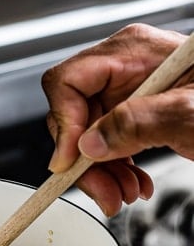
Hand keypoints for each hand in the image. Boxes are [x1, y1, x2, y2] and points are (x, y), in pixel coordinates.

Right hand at [41, 23, 193, 216]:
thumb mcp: (190, 114)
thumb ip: (137, 124)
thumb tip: (89, 144)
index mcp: (132, 52)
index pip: (69, 82)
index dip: (64, 124)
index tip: (71, 162)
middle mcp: (122, 69)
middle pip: (73, 116)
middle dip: (84, 160)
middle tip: (104, 191)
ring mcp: (125, 93)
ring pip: (86, 137)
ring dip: (100, 173)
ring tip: (124, 193)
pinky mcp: (132, 115)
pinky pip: (105, 145)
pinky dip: (114, 171)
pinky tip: (132, 183)